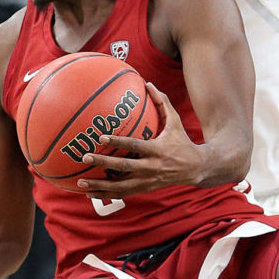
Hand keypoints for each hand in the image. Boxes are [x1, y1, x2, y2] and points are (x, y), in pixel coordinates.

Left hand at [76, 83, 203, 196]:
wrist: (197, 168)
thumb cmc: (183, 142)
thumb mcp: (176, 122)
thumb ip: (162, 103)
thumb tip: (148, 83)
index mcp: (158, 149)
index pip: (135, 145)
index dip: (118, 142)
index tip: (101, 137)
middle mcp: (152, 167)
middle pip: (124, 166)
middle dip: (103, 163)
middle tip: (85, 157)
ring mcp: (148, 180)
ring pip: (121, 186)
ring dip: (100, 186)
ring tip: (81, 183)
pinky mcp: (145, 189)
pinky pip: (123, 194)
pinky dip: (106, 195)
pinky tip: (90, 194)